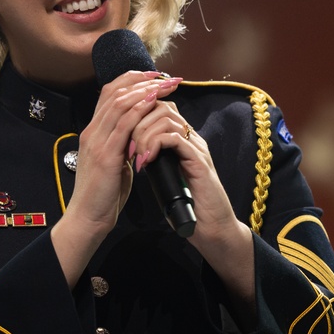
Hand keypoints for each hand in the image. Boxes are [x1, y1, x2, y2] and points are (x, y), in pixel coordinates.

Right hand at [50, 71, 181, 285]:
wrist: (88, 217)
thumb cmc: (103, 193)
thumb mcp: (115, 162)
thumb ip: (123, 144)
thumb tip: (139, 132)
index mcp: (94, 131)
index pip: (109, 93)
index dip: (132, 80)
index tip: (155, 76)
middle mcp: (92, 131)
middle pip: (114, 92)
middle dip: (142, 80)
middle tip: (166, 76)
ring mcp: (97, 141)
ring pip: (119, 103)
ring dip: (145, 91)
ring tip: (166, 85)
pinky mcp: (105, 155)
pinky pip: (122, 125)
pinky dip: (139, 110)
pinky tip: (153, 103)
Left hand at [131, 99, 255, 309]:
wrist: (211, 227)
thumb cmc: (188, 206)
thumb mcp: (165, 177)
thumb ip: (155, 160)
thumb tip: (132, 151)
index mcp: (183, 140)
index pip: (159, 108)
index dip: (137, 116)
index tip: (122, 137)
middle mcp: (191, 138)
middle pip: (161, 106)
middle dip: (137, 122)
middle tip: (127, 146)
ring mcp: (197, 148)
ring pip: (166, 118)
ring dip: (144, 133)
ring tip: (135, 155)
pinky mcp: (199, 161)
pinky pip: (175, 138)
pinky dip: (156, 144)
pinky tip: (147, 161)